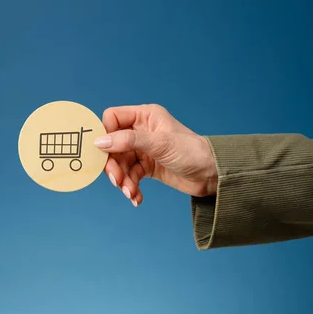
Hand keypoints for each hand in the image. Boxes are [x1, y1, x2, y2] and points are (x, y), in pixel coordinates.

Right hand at [93, 104, 217, 205]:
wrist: (213, 176)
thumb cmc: (192, 152)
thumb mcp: (160, 144)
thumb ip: (128, 141)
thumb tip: (100, 142)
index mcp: (145, 116)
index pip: (113, 118)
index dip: (105, 134)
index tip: (102, 152)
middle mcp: (141, 131)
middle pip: (113, 144)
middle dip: (113, 164)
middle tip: (117, 180)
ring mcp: (144, 149)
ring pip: (120, 163)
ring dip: (122, 179)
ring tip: (130, 192)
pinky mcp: (147, 166)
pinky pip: (130, 175)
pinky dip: (131, 187)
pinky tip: (136, 197)